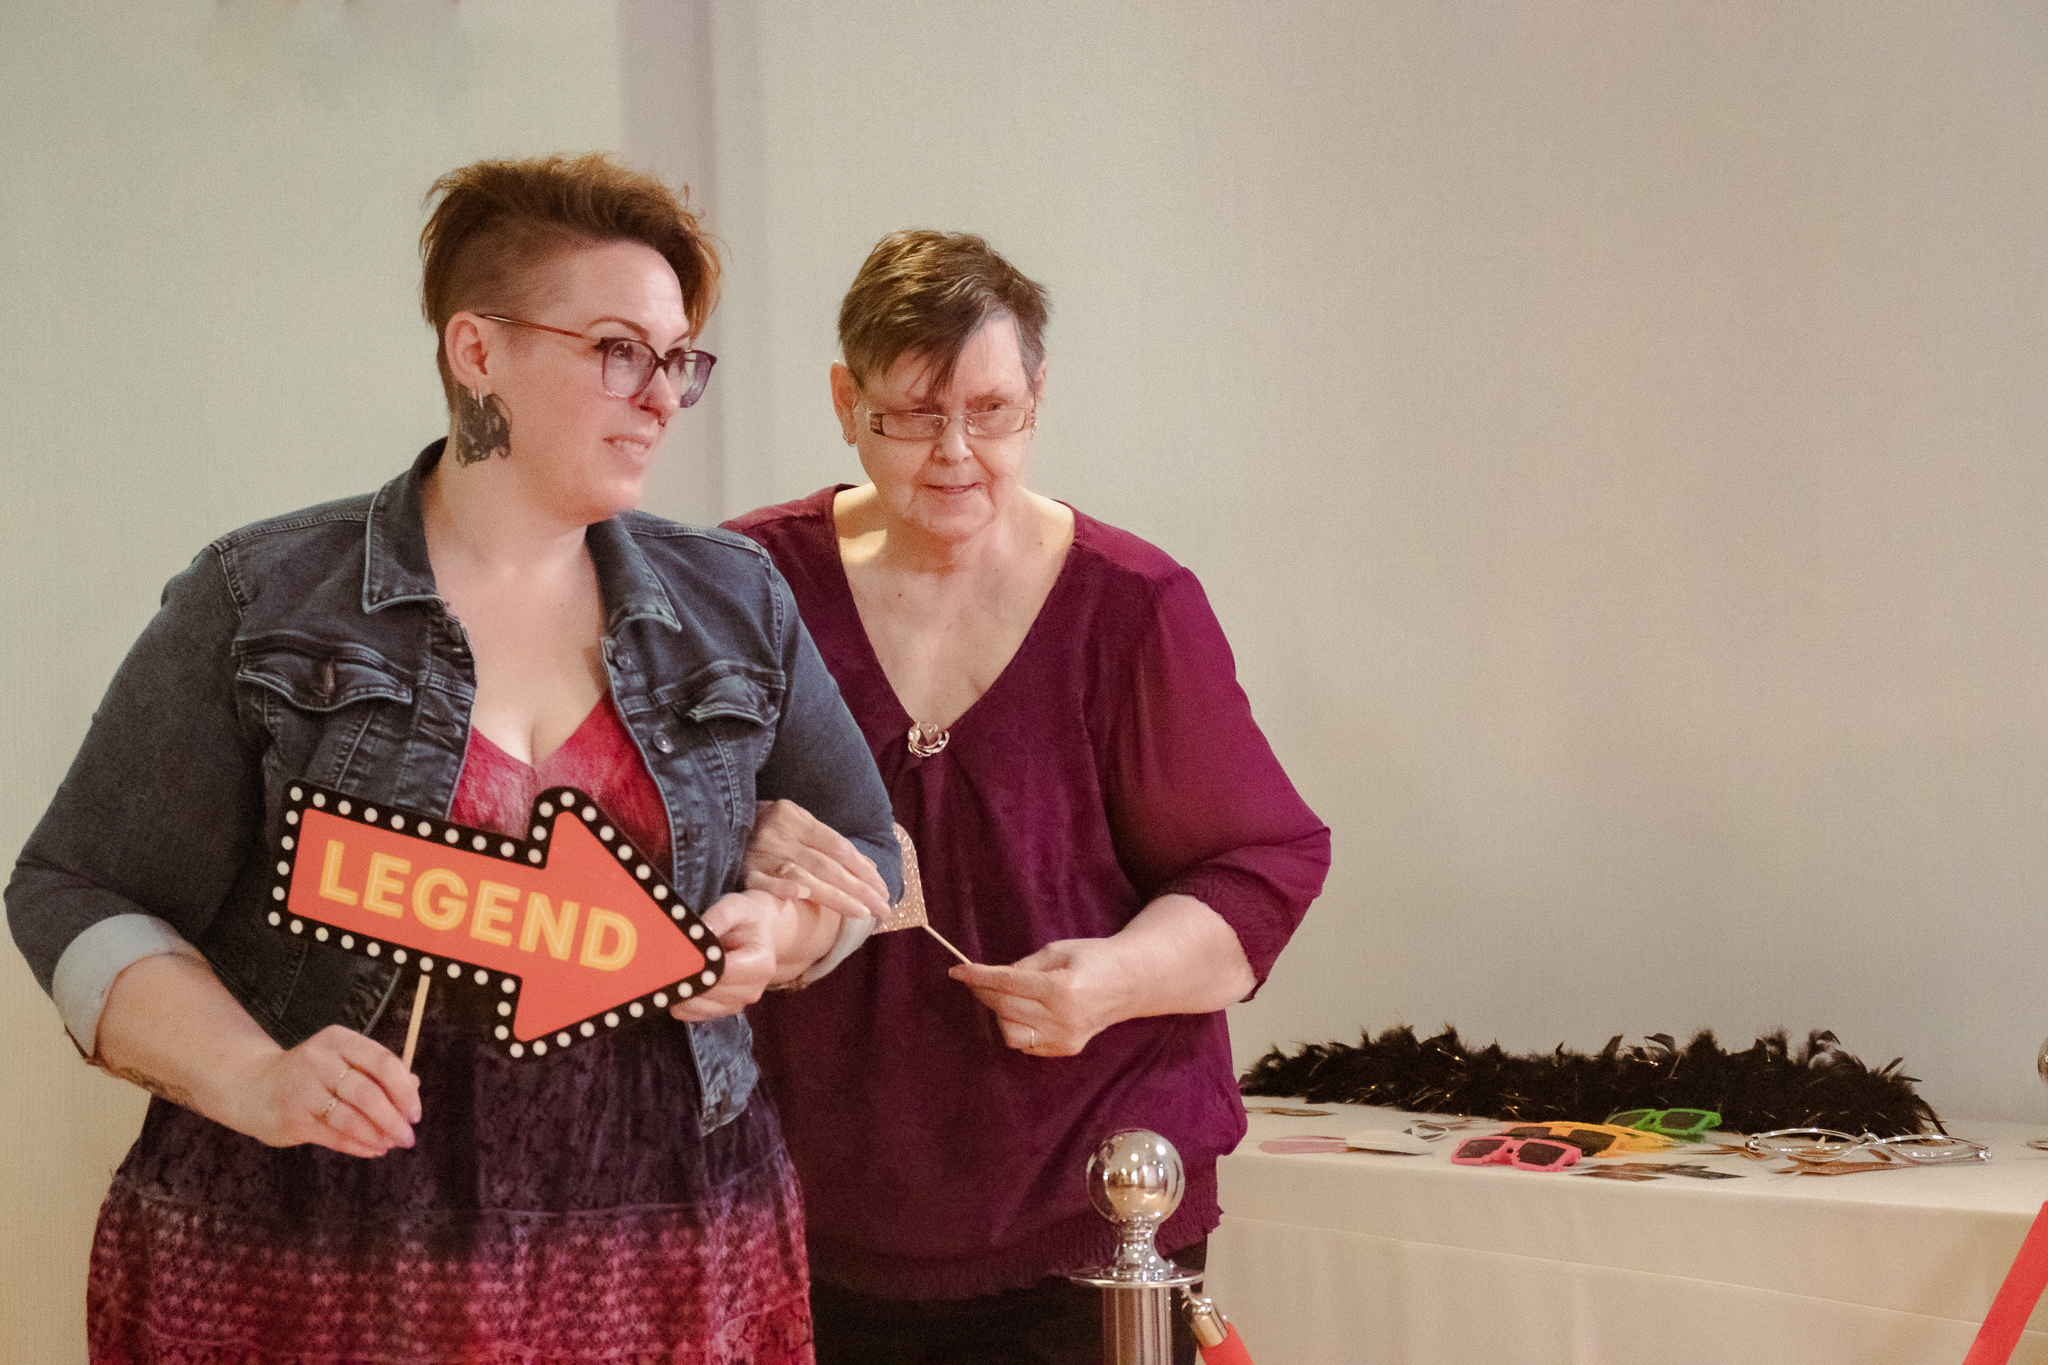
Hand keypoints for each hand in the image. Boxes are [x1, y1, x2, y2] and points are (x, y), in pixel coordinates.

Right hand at [95, 953, 419, 1158]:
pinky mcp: (291, 1117)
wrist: (252, 1086)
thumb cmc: (312, 1075)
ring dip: (377, 1135)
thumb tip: (415, 1086)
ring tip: (390, 1145)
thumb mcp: (342, 1062)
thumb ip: (376, 1072)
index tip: (416, 1113)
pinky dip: (358, 1145)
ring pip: (351, 1117)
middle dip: (394, 1119)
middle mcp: (318, 1061)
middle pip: (368, 1093)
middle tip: (408, 1137)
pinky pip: (333, 1135)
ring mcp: (301, 1089)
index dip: (404, 1090)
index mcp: (338, 1040)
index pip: (383, 1062)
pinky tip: (372, 1150)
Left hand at [669, 888, 783, 1021]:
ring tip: (672, 970)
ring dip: (682, 991)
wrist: (755, 934)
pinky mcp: (722, 1011)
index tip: (678, 955)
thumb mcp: (736, 906)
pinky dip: (681, 1001)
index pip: (723, 973)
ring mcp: (737, 1003)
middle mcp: (752, 990)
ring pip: (698, 1006)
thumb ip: (719, 916)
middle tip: (666, 962)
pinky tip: (679, 982)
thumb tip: (701, 932)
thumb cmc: (746, 919)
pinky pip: (693, 1014)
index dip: (698, 966)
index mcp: (761, 964)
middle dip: (687, 977)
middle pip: (710, 992)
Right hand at [743, 798, 888, 921]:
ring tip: (862, 913)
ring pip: (803, 875)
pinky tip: (804, 896)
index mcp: (795, 818)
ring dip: (834, 896)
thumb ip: (828, 843)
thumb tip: (868, 867)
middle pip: (827, 864)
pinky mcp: (742, 872)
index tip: (884, 889)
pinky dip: (783, 887)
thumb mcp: (796, 823)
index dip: (863, 869)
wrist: (715, 820)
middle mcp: (779, 835)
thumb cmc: (765, 826)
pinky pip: (763, 882)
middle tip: (883, 908)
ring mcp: (759, 854)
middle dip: (859, 888)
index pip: (838, 846)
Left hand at [948, 937, 1134, 1056]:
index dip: (978, 976)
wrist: (1130, 981)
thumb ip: (1024, 966)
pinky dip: (1017, 1027)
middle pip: (1005, 1008)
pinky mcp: (1066, 1049)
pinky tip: (1025, 1011)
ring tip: (1007, 997)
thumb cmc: (1094, 958)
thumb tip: (995, 979)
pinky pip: (1026, 1044)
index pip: (1007, 983)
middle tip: (977, 979)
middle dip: (985, 992)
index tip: (957, 971)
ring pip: (1010, 1033)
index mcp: (1061, 989)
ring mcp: (1065, 1038)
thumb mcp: (1057, 951)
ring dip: (1000, 1013)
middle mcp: (1062, 1019)